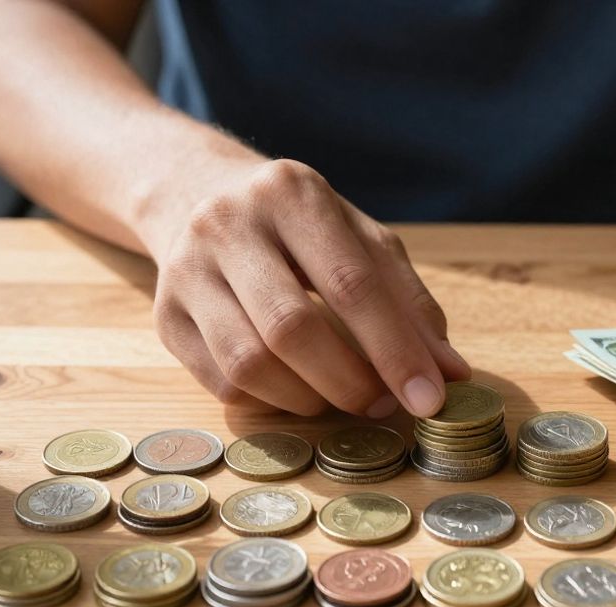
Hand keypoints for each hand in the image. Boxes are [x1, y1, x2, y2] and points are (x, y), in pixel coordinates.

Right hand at [152, 158, 469, 415]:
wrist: (194, 193)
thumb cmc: (299, 226)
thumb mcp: (359, 239)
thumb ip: (409, 302)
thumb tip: (450, 374)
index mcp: (291, 194)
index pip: (351, 284)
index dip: (395, 350)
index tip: (431, 398)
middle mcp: (228, 224)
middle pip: (292, 328)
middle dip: (350, 381)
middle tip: (383, 404)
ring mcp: (187, 270)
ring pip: (249, 363)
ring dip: (307, 398)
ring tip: (341, 396)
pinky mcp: (165, 315)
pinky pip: (221, 382)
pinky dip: (269, 400)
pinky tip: (294, 387)